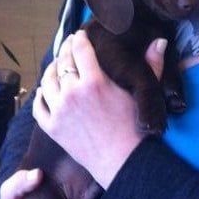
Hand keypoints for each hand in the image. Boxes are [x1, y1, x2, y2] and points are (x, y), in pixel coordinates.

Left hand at [33, 32, 166, 188]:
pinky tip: (45, 91)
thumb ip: (152, 65)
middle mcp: (72, 93)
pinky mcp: (51, 128)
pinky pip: (38, 106)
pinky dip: (40, 95)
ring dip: (51, 69)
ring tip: (57, 65)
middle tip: (69, 45)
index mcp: (94, 81)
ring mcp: (59, 111)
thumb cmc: (135, 128)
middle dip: (66, 49)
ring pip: (47, 81)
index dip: (79, 39)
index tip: (80, 35)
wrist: (122, 162)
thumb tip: (160, 41)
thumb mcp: (142, 94)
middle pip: (63, 61)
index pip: (80, 49)